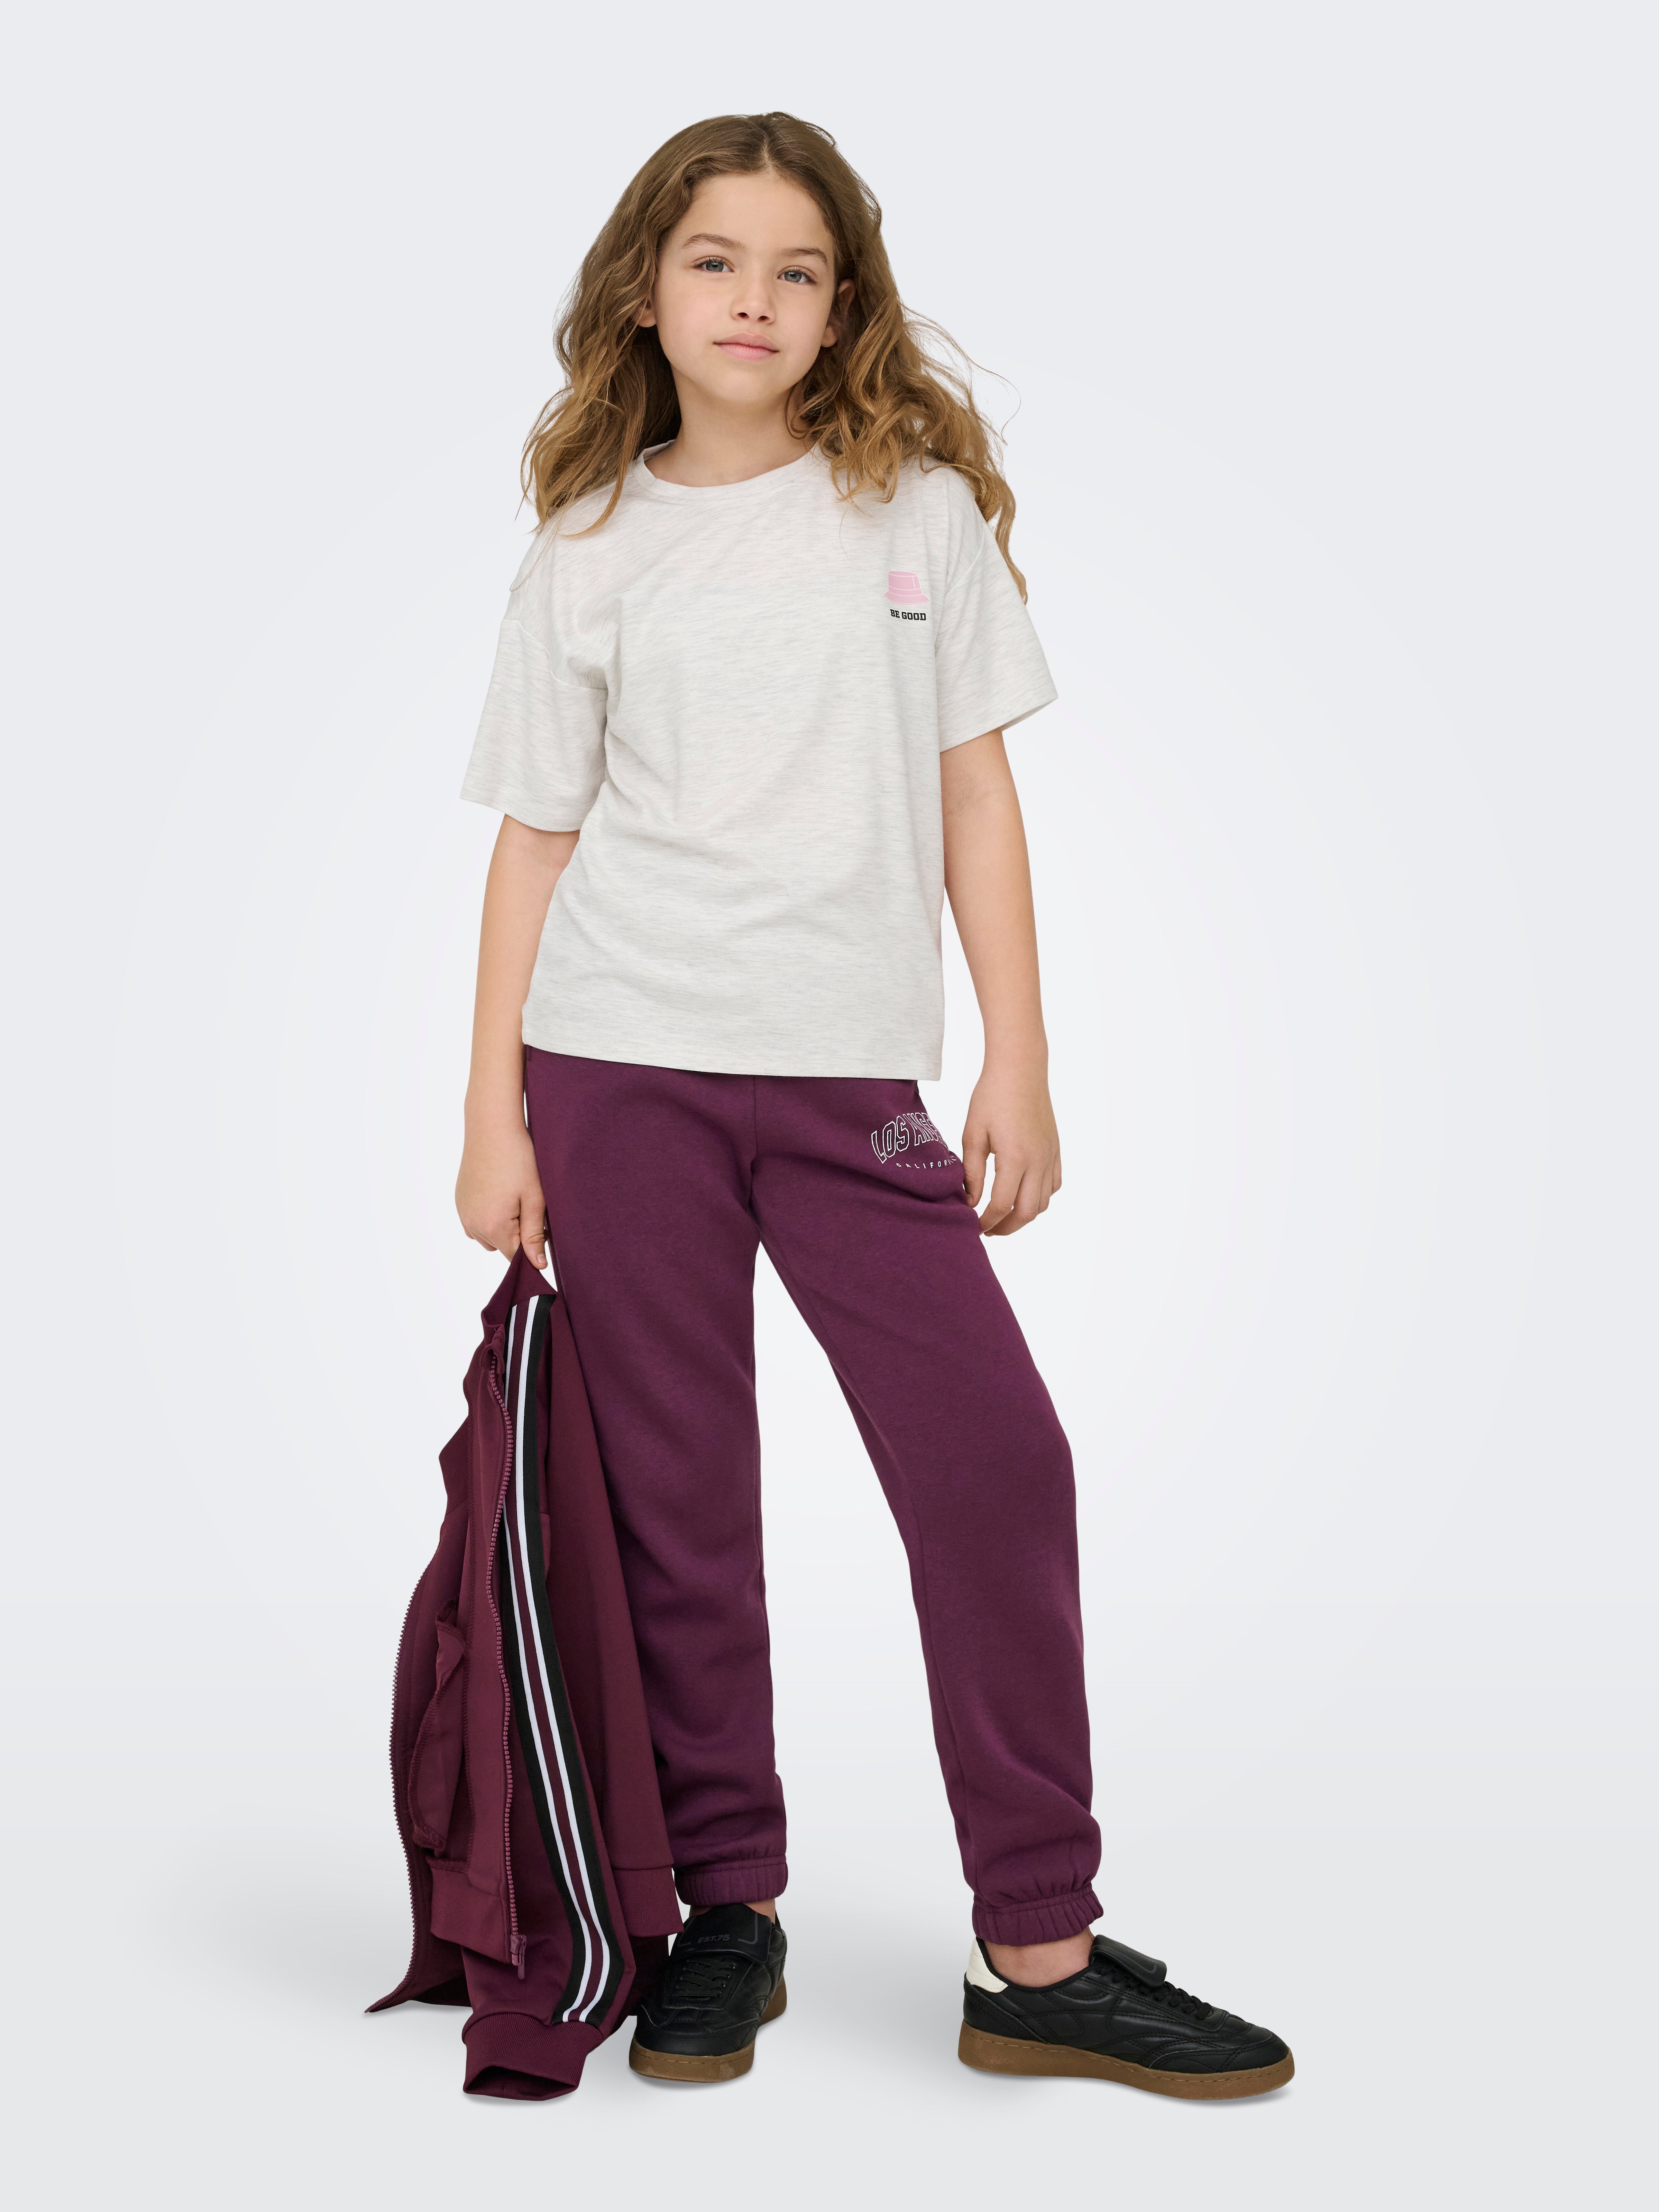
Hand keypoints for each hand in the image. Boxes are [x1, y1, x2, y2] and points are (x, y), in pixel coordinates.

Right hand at [456, 1116, 547, 1267]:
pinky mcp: (459, 1199)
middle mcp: (472, 1224)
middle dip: (516, 1235)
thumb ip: (534, 1235)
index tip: (542, 1231)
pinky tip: (499, 1190)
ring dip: (501, 1225)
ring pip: (487, 1235)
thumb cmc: (519, 1159)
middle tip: (528, 1204)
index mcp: (492, 1226)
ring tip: (513, 1195)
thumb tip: (537, 1266)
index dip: (531, 1249)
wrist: (492, 1127)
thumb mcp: (534, 1199)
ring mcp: (463, 1211)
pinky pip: (475, 1220)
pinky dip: (488, 1213)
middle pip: (500, 1247)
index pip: (514, 1258)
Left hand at [961, 1061, 1061, 1236]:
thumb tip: (969, 1202)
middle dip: (1006, 1228)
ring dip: (1024, 1215)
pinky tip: (1023, 1194)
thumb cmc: (991, 1097)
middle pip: (1027, 1213)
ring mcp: (1050, 1156)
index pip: (1002, 1206)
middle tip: (987, 1230)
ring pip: (1043, 1203)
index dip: (986, 1222)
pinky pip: (1054, 1185)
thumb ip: (971, 1172)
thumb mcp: (972, 1134)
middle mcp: (1038, 1161)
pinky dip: (1040, 1197)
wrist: (1020, 1069)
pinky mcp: (1056, 1149)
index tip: (972, 1226)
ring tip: (1003, 1215)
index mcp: (1015, 1158)